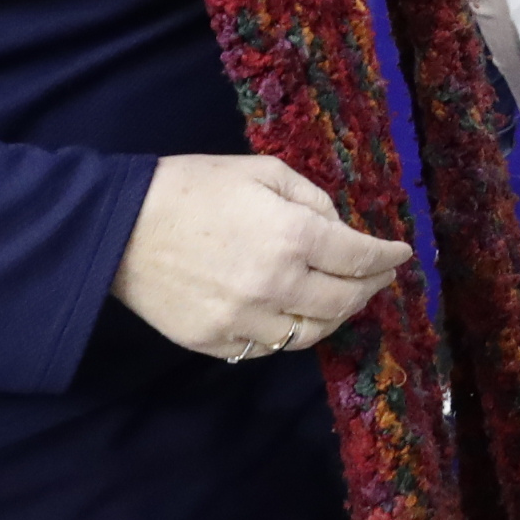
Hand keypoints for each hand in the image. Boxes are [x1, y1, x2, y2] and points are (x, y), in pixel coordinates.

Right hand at [108, 154, 411, 359]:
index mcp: (293, 238)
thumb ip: (312, 201)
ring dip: (334, 317)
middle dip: (370, 289)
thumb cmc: (196, 187)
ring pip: (309, 334)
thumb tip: (340, 230)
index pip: (360, 257)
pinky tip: (294, 314)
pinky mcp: (213, 343)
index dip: (387, 257)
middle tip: (379, 278)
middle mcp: (276, 286)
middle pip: (343, 302)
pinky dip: (289, 332)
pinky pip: (267, 347)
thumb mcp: (265, 172)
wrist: (119, 228)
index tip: (401, 254)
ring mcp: (243, 321)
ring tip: (342, 299)